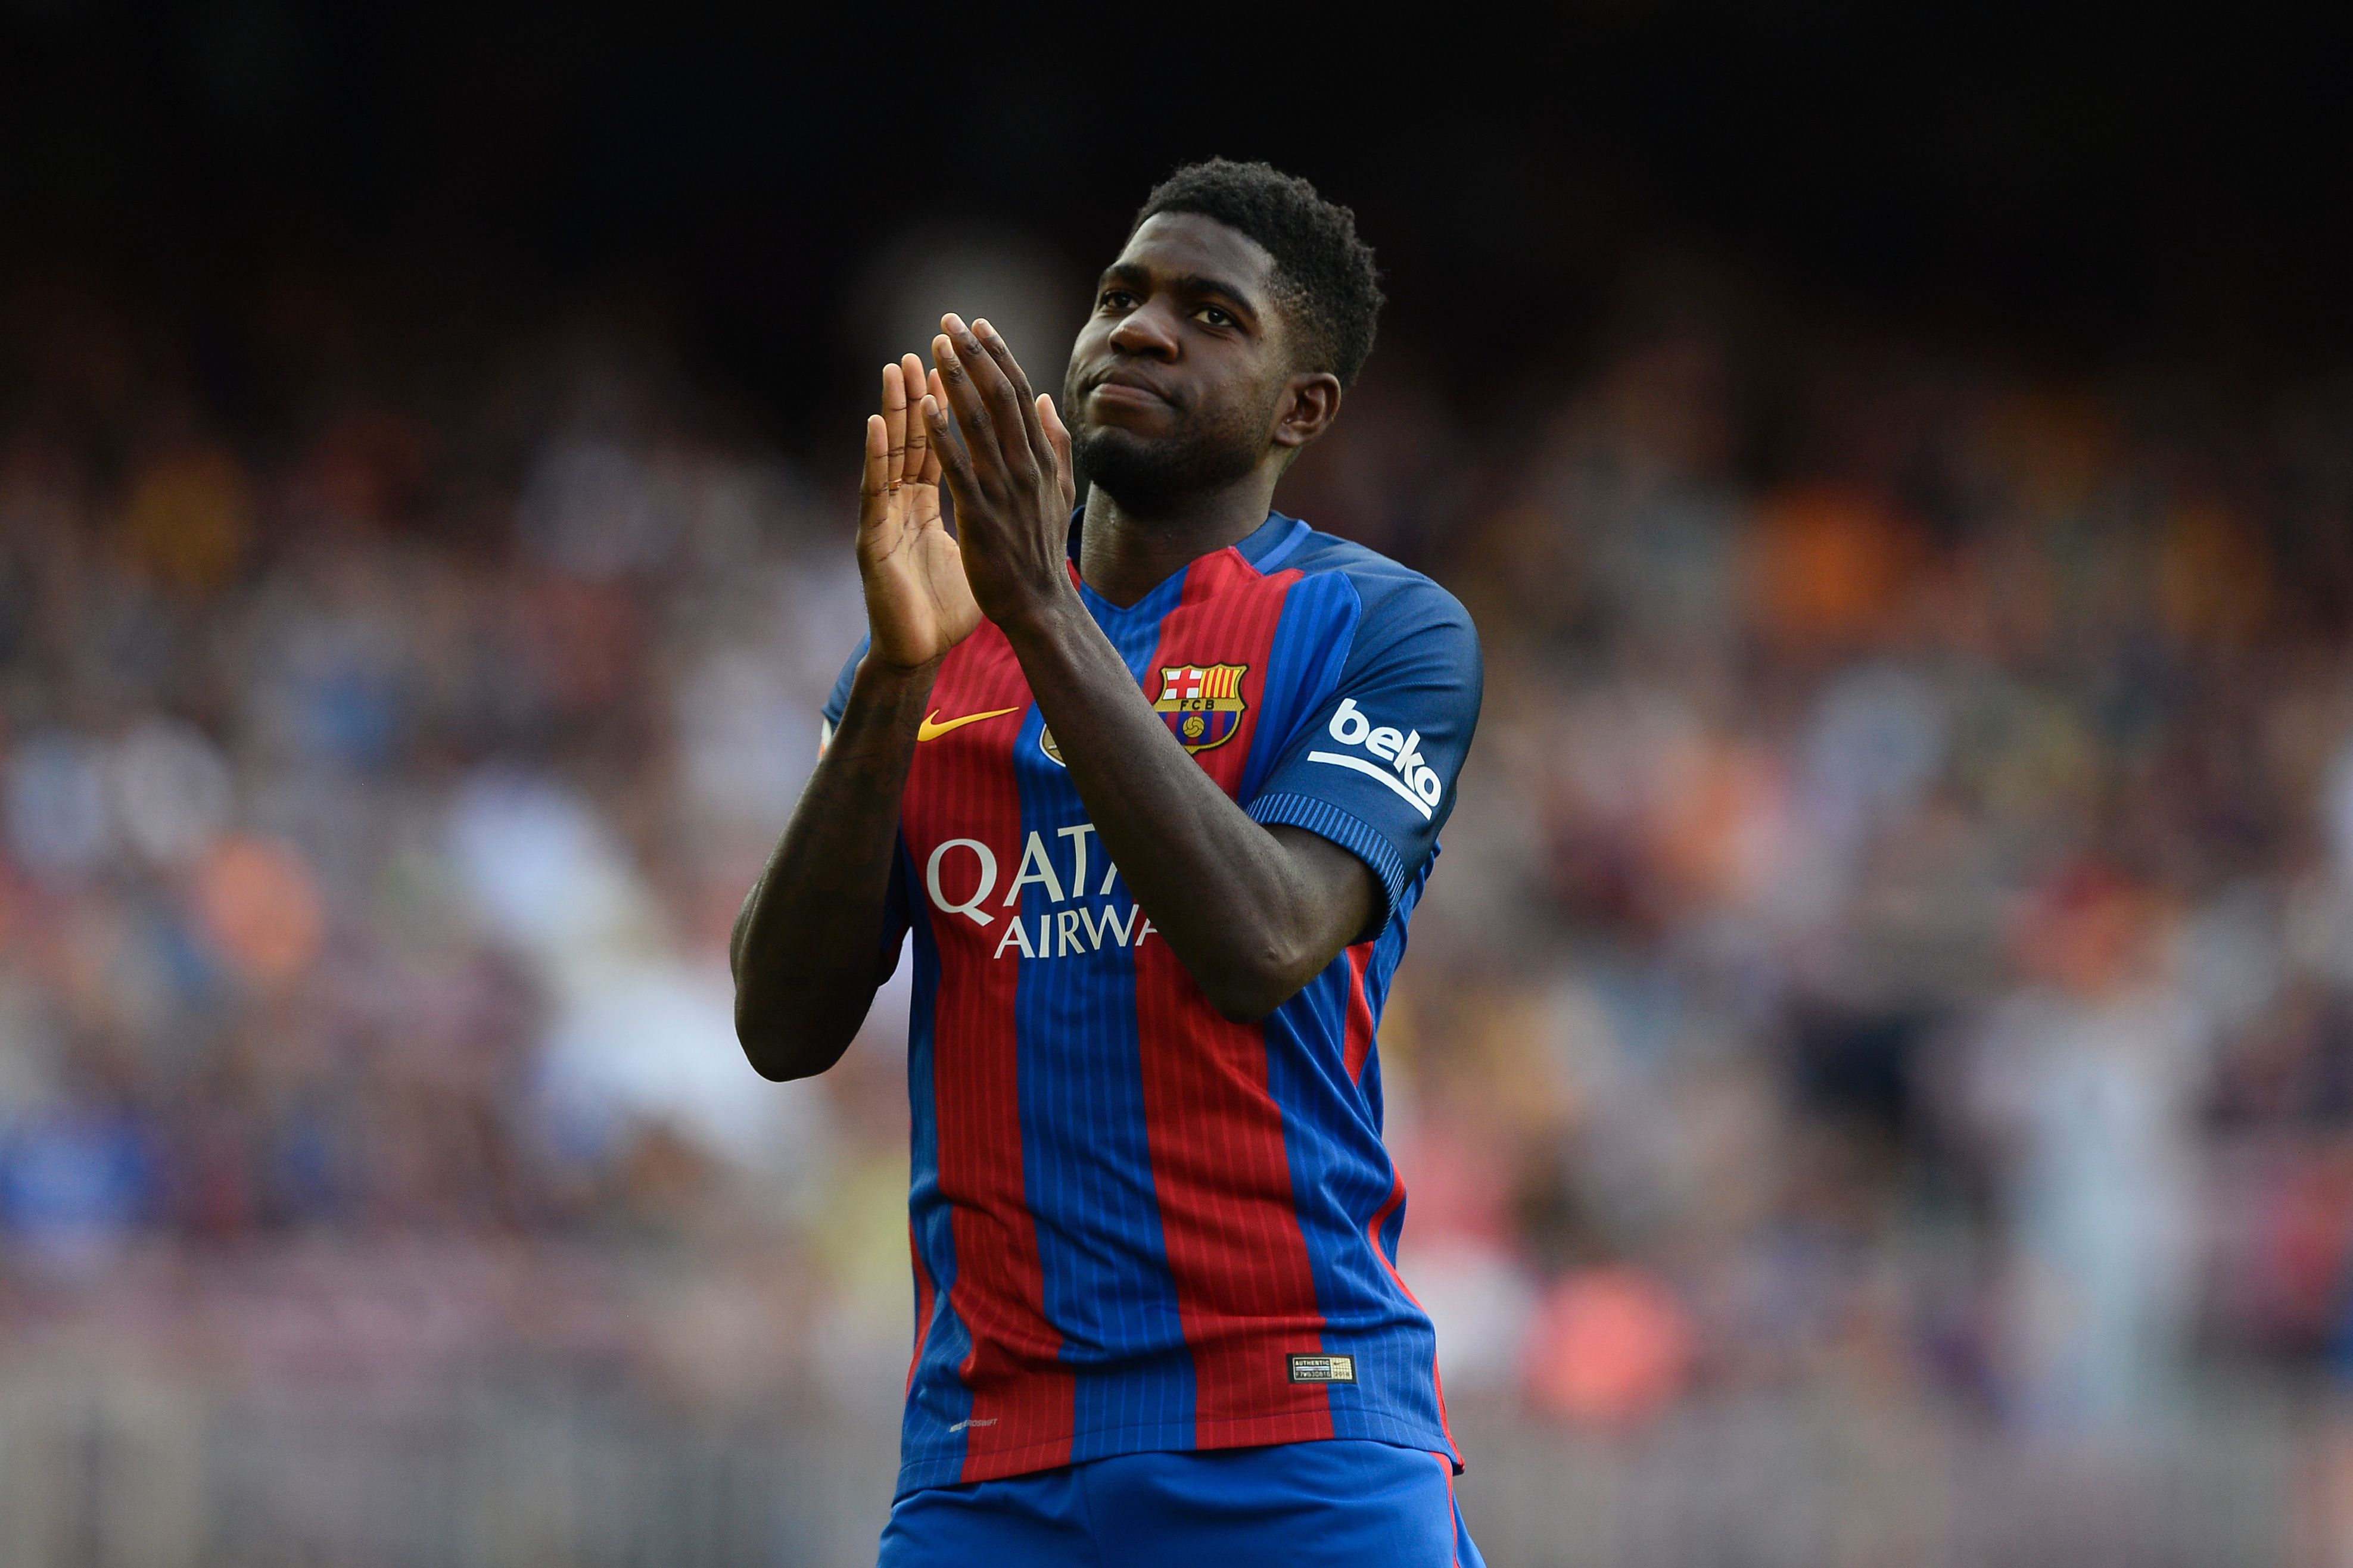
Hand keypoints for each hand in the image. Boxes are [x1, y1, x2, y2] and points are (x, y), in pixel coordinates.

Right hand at [858, 355, 980, 672]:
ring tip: (899, 366)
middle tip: (931, 342)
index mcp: (928, 501)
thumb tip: (1006, 482)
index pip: (942, 441)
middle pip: (913, 436)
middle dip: (922, 390)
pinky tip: (875, 423)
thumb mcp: (973, 546)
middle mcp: (904, 501)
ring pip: (889, 454)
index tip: (965, 362)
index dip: (953, 404)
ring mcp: (885, 517)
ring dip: (894, 408)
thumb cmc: (945, 603)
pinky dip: (874, 455)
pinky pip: (873, 491)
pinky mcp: (872, 538)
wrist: (918, 649)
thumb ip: (984, 509)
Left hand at [920, 314, 1077, 630]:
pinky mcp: (979, 514)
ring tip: (935, 346)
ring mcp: (1004, 489)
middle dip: (974, 354)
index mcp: (1041, 458)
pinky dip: (942, 433)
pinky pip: (958, 465)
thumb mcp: (1059, 490)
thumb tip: (1046, 399)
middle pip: (999, 397)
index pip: (1019, 394)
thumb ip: (1054, 443)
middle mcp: (1025, 466)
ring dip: (956, 380)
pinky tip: (925, 406)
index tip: (979, 325)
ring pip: (979, 422)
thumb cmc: (1042, 549)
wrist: (1039, 604)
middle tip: (950, 320)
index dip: (998, 355)